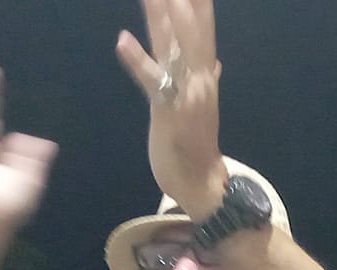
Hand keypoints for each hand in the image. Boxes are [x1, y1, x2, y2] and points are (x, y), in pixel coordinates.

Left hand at [116, 0, 227, 217]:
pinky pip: (153, 82)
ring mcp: (186, 94)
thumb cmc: (196, 145)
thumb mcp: (202, 107)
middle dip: (181, 1)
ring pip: (173, 47)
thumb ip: (206, 80)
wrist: (202, 184)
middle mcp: (198, 78)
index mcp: (203, 74)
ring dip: (162, 16)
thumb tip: (214, 62)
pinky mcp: (168, 112)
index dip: (199, 2)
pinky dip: (138, 60)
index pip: (203, 27)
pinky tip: (122, 39)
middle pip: (191, 27)